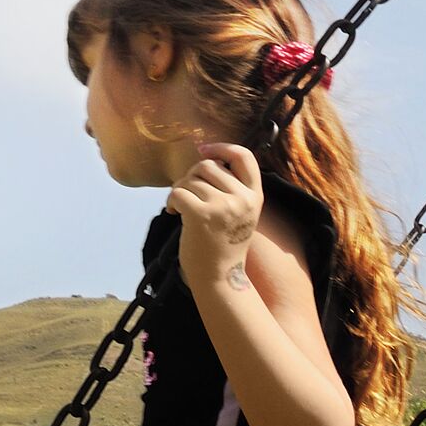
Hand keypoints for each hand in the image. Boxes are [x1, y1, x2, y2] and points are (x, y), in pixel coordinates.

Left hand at [168, 142, 265, 286]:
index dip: (222, 147)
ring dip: (180, 189)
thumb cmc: (223, 244)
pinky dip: (171, 201)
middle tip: (187, 194)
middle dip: (192, 176)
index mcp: (254, 196)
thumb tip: (206, 156)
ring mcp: (223, 207)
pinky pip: (178, 192)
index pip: (244, 156)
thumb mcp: (239, 213)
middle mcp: (242, 199)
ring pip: (191, 179)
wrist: (219, 277)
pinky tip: (173, 213)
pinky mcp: (202, 216)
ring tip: (180, 207)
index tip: (204, 150)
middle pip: (208, 165)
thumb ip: (231, 187)